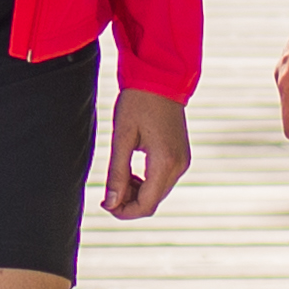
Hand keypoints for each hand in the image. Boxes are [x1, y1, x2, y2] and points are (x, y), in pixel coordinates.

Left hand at [101, 89, 191, 218]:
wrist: (161, 77)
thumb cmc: (138, 102)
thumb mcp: (122, 137)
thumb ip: (117, 173)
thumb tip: (111, 203)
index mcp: (164, 162)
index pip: (146, 204)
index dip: (124, 211)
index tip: (105, 204)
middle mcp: (179, 165)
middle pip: (153, 202)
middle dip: (129, 203)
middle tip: (107, 192)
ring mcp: (183, 161)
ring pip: (158, 193)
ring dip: (137, 193)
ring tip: (118, 178)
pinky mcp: (181, 156)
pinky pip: (163, 180)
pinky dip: (146, 182)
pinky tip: (131, 172)